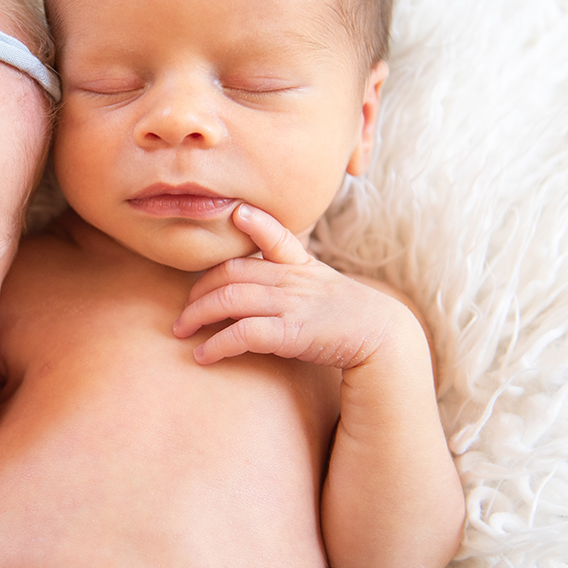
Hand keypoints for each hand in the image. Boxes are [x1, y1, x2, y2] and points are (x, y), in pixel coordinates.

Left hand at [172, 203, 407, 368]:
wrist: (385, 341)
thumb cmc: (348, 318)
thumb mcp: (324, 286)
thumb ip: (295, 275)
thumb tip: (264, 281)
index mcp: (301, 266)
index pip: (275, 237)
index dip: (254, 223)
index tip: (236, 212)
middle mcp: (293, 280)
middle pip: (232, 273)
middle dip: (199, 289)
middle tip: (182, 310)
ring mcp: (292, 304)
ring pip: (231, 299)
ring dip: (198, 314)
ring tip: (182, 330)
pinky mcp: (292, 332)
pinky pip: (243, 333)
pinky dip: (217, 343)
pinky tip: (203, 355)